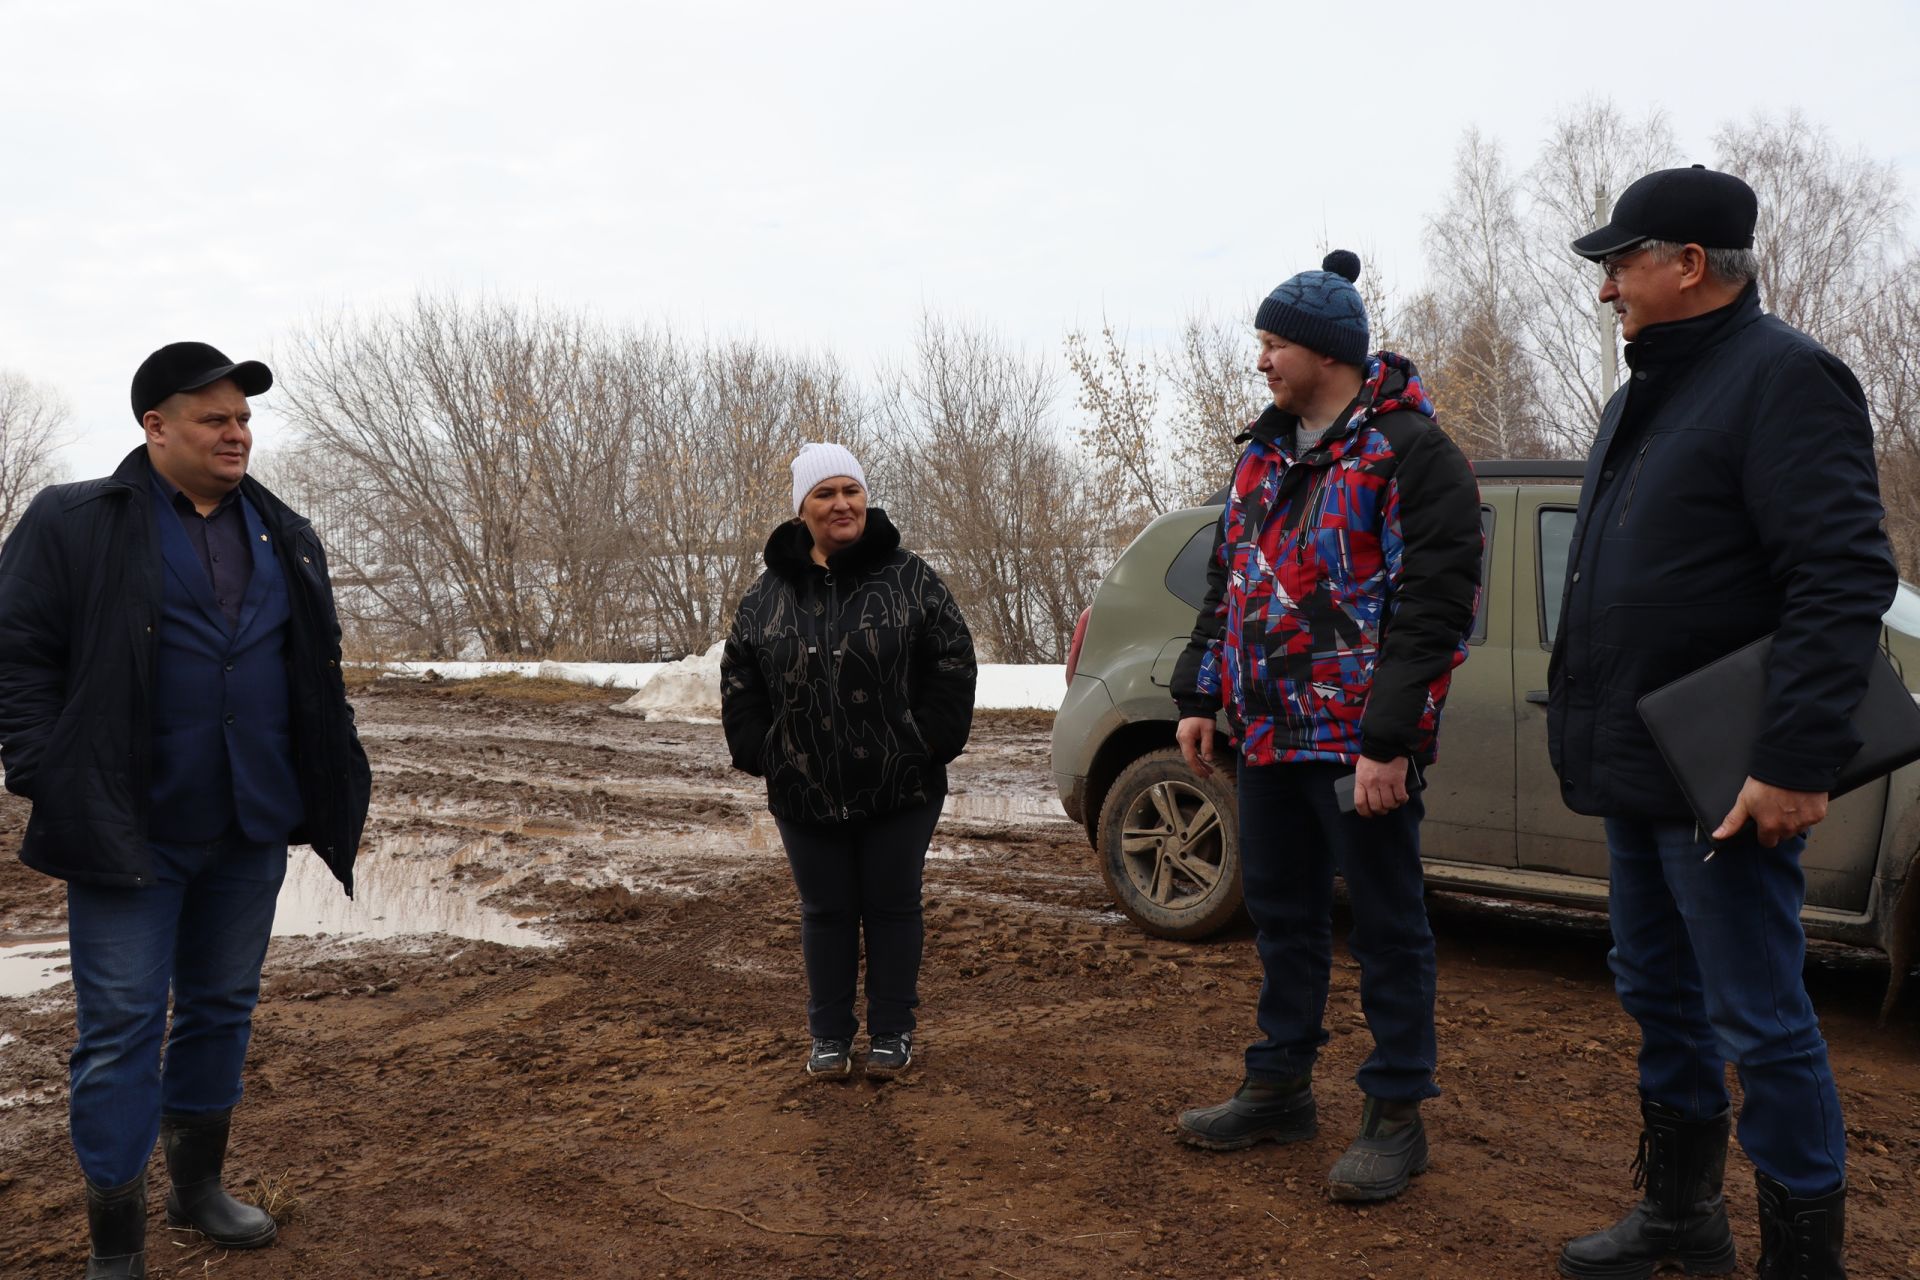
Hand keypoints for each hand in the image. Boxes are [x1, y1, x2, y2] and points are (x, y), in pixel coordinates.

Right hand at [1176, 716, 1215, 777]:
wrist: (1195, 704)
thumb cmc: (1202, 716)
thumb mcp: (1208, 730)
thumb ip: (1207, 745)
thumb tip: (1208, 760)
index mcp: (1186, 738)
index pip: (1190, 758)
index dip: (1197, 768)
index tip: (1205, 775)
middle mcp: (1181, 740)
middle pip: (1188, 758)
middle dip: (1198, 767)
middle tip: (1208, 775)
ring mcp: (1181, 738)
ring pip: (1189, 754)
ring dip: (1198, 762)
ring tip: (1208, 769)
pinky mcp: (1184, 737)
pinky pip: (1189, 750)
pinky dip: (1196, 756)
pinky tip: (1203, 760)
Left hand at [1353, 755, 1409, 817]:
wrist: (1385, 742)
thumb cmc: (1373, 756)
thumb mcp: (1361, 769)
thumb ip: (1363, 782)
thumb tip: (1366, 796)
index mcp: (1361, 780)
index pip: (1360, 803)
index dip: (1365, 812)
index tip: (1369, 814)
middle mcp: (1372, 783)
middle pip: (1376, 806)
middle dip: (1381, 811)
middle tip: (1384, 809)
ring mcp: (1385, 782)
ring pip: (1389, 804)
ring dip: (1393, 806)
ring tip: (1394, 802)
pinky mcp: (1397, 779)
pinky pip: (1400, 797)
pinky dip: (1402, 800)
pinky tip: (1403, 797)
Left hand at [1713, 777, 1827, 847]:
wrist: (1791, 764)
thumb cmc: (1766, 781)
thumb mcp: (1744, 800)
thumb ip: (1733, 821)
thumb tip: (1719, 835)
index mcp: (1770, 827)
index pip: (1767, 842)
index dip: (1764, 832)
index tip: (1764, 821)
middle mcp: (1788, 828)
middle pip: (1783, 836)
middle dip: (1779, 826)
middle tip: (1776, 808)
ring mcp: (1805, 821)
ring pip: (1797, 829)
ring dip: (1793, 820)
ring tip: (1788, 802)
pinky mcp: (1818, 814)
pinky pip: (1811, 819)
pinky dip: (1806, 812)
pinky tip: (1800, 800)